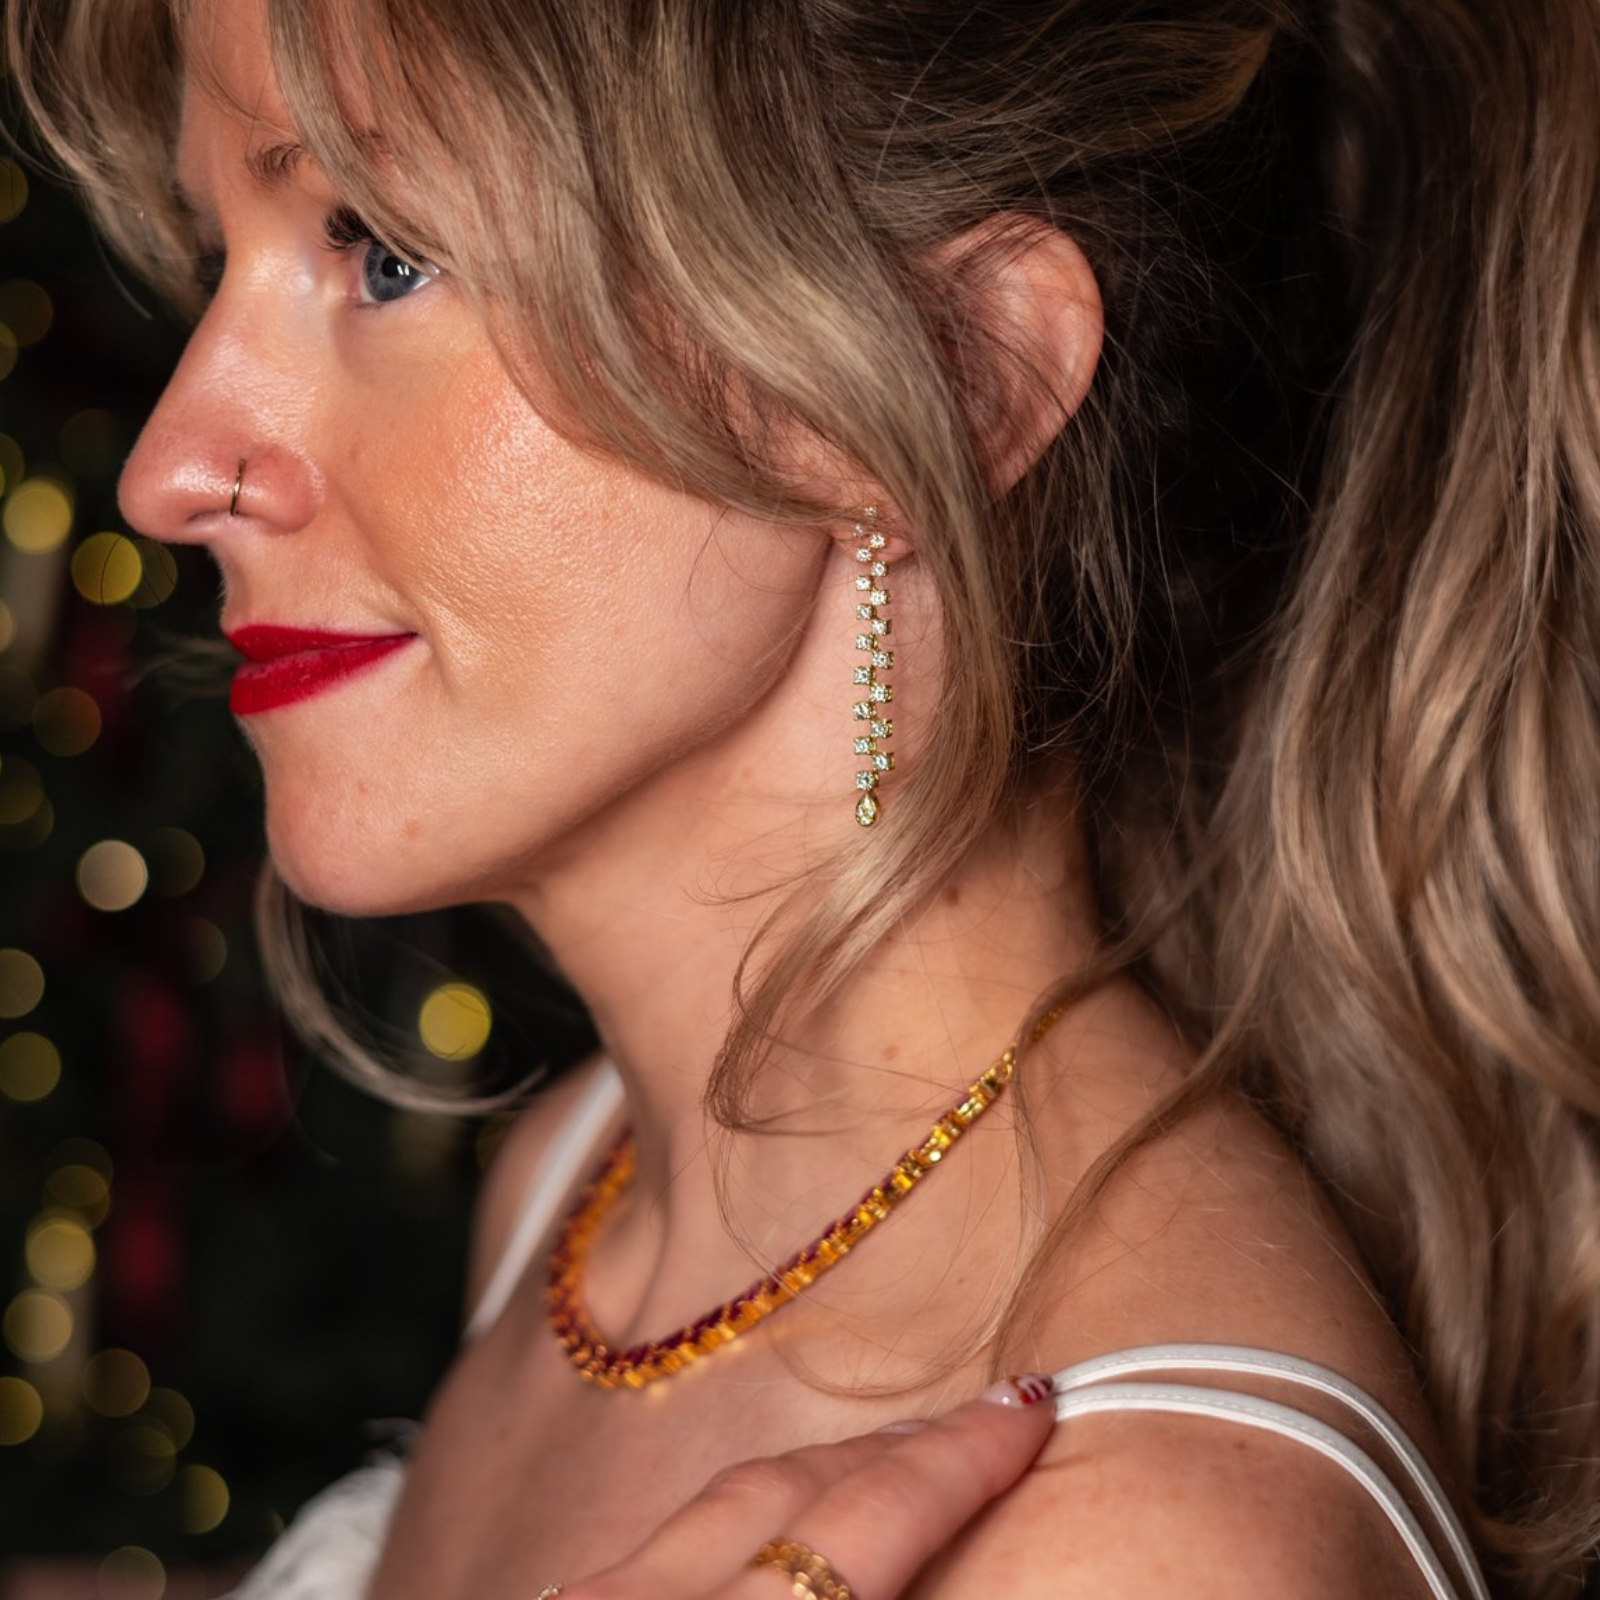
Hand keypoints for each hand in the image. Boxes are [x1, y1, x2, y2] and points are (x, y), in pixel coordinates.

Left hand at [548, 1375, 1056, 1599]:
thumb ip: (900, 1598)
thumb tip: (935, 1563)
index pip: (875, 1514)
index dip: (963, 1456)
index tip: (1031, 1401)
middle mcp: (651, 1597)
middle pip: (796, 1484)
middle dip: (900, 1445)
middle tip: (982, 1419)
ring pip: (722, 1499)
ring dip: (822, 1473)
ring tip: (893, 1460)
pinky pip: (659, 1544)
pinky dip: (740, 1523)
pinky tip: (771, 1531)